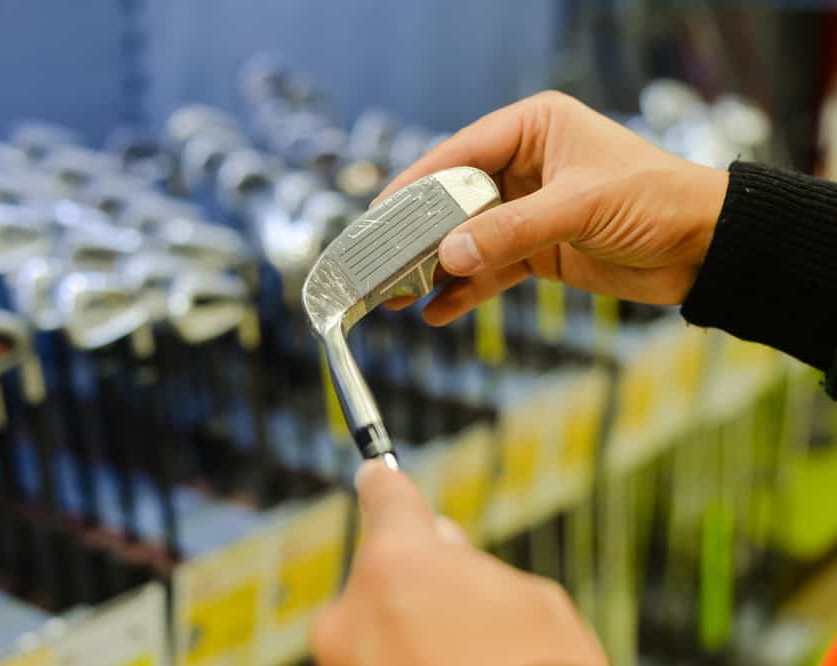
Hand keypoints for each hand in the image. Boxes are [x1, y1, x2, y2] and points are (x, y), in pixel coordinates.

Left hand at [312, 460, 607, 665]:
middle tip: (460, 606)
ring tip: (463, 659)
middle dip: (415, 577)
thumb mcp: (535, 608)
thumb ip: (476, 567)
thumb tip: (443, 545)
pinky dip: (398, 662)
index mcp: (400, 564)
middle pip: (381, 567)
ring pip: (373, 622)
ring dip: (405, 629)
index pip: (383, 497)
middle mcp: (352, 609)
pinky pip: (369, 661)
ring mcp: (341, 662)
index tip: (376, 473)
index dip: (387, 485)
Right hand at [376, 91, 729, 324]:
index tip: (379, 214)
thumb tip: (449, 254)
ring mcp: (528, 210)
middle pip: (454, 200)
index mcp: (532, 129)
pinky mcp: (538, 250)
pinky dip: (465, 291)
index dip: (415, 184)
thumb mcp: (578, 207)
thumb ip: (511, 230)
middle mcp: (524, 165)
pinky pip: (490, 270)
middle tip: (379, 265)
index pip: (458, 153)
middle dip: (418, 236)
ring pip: (467, 239)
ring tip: (396, 297)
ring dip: (434, 269)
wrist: (705, 248)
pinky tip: (436, 312)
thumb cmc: (654, 201)